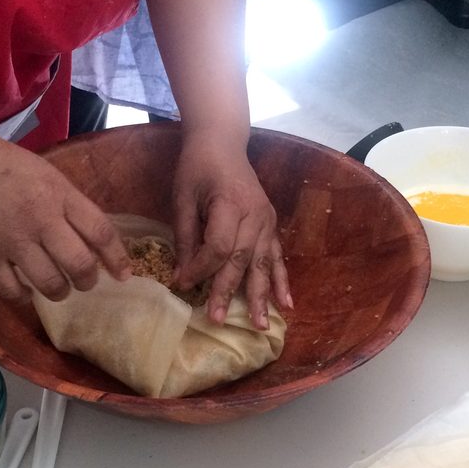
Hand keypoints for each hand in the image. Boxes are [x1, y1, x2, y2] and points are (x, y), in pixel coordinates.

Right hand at [0, 124, 129, 302]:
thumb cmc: (0, 165)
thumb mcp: (45, 172)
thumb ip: (69, 203)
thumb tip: (95, 238)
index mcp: (58, 194)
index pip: (100, 232)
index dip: (116, 258)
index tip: (123, 275)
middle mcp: (39, 219)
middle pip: (79, 264)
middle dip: (88, 280)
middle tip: (85, 281)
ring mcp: (11, 240)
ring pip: (50, 284)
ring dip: (60, 291)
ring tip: (58, 288)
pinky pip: (12, 291)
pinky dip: (23, 296)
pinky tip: (26, 291)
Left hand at [170, 128, 291, 328]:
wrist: (223, 142)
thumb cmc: (197, 168)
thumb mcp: (182, 197)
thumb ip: (185, 236)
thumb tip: (182, 275)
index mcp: (229, 204)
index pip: (218, 247)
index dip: (200, 269)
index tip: (182, 284)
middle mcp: (254, 215)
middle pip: (241, 260)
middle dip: (228, 292)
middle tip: (217, 319)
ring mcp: (267, 221)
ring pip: (263, 264)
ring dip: (262, 296)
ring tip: (260, 325)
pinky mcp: (272, 225)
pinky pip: (278, 257)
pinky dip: (282, 281)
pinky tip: (286, 304)